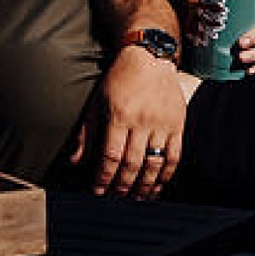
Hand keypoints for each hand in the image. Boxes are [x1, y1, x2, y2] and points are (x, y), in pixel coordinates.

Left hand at [80, 41, 184, 196]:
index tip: (99, 191)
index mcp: (118, 115)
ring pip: (153, 163)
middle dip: (122, 186)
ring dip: (144, 186)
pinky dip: (166, 175)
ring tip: (137, 199)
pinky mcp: (178, 124)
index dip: (104, 177)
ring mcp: (161, 124)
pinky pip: (173, 156)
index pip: (110, 156)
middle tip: (116, 199)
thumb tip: (76, 161)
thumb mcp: (96, 102)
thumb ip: (87, 134)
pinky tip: (158, 186)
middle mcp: (141, 121)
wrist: (150, 56)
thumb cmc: (120, 79)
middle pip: (131, 163)